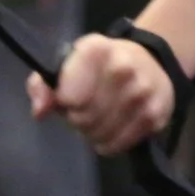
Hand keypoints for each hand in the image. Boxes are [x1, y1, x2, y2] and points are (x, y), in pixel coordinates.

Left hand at [27, 33, 175, 154]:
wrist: (151, 61)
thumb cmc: (100, 65)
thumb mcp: (68, 64)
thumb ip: (42, 85)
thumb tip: (39, 112)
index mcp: (96, 49)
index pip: (67, 97)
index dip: (64, 102)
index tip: (70, 96)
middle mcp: (122, 67)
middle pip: (83, 118)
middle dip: (78, 119)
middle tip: (86, 108)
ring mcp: (141, 92)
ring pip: (99, 135)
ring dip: (93, 133)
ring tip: (99, 117)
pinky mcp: (155, 116)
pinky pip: (116, 146)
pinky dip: (109, 143)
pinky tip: (113, 127)